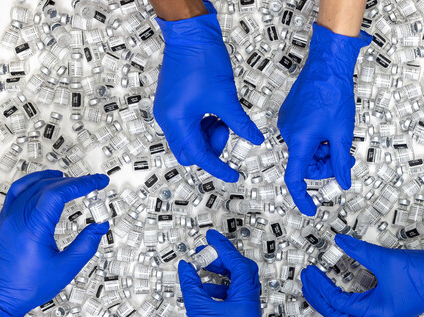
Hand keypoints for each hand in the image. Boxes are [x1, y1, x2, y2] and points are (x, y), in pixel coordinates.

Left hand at [0, 170, 109, 316]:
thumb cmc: (25, 287)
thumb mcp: (65, 268)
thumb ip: (86, 245)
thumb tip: (99, 227)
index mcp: (32, 227)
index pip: (58, 192)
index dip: (81, 184)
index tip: (97, 182)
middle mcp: (17, 218)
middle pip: (47, 186)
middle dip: (74, 181)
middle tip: (93, 183)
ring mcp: (8, 218)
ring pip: (31, 185)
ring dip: (54, 179)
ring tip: (72, 179)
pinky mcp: (4, 222)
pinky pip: (18, 192)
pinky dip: (34, 183)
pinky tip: (44, 185)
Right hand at [154, 2, 263, 182]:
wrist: (190, 34)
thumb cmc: (203, 60)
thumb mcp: (226, 98)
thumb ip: (241, 124)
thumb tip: (255, 139)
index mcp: (178, 121)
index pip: (199, 156)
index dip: (218, 168)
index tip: (233, 176)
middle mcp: (168, 119)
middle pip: (189, 152)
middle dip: (210, 149)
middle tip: (226, 131)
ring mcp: (167, 111)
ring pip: (189, 139)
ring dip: (208, 135)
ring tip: (222, 115)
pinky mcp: (172, 103)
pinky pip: (187, 125)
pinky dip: (203, 125)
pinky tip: (214, 111)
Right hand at [178, 229, 260, 316]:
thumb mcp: (199, 311)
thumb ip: (192, 286)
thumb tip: (186, 268)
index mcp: (246, 297)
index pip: (238, 263)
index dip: (224, 247)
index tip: (212, 237)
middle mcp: (250, 302)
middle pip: (241, 270)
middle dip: (223, 259)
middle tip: (206, 252)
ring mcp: (246, 311)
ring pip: (236, 283)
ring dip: (220, 274)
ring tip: (202, 270)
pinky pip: (232, 296)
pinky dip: (218, 289)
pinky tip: (204, 290)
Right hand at [278, 23, 370, 215]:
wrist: (327, 65)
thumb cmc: (333, 94)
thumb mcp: (342, 133)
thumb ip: (340, 162)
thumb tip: (343, 182)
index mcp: (299, 141)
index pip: (296, 179)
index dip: (302, 197)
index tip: (310, 209)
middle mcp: (288, 134)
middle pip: (304, 164)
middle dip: (324, 166)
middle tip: (344, 158)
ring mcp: (287, 124)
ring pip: (305, 150)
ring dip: (323, 150)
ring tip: (338, 137)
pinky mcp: (290, 116)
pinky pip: (302, 137)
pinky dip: (317, 139)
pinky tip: (328, 126)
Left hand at [301, 234, 423, 316]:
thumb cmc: (423, 275)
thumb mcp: (387, 260)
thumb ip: (360, 250)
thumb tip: (340, 241)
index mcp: (375, 313)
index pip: (337, 303)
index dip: (320, 287)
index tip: (310, 272)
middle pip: (337, 315)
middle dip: (318, 298)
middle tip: (306, 280)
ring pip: (346, 316)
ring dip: (328, 302)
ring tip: (315, 287)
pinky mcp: (385, 311)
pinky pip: (356, 312)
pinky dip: (342, 303)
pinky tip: (336, 291)